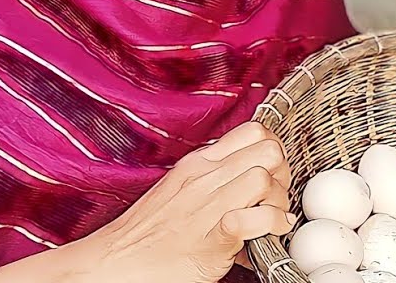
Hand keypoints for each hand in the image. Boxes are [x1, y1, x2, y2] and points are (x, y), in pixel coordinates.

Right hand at [0, 122, 295, 282]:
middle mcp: (204, 178)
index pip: (254, 131)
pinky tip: (269, 233)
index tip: (274, 171)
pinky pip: (255, 218)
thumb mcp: (178, 191)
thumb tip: (248, 179)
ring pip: (265, 177)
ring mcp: (207, 206)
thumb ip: (212, 178)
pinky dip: (271, 225)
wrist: (113, 265)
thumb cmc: (146, 235)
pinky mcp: (211, 238)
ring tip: (273, 216)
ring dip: (279, 199)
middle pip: (268, 148)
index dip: (274, 148)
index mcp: (197, 164)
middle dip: (283, 170)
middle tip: (277, 194)